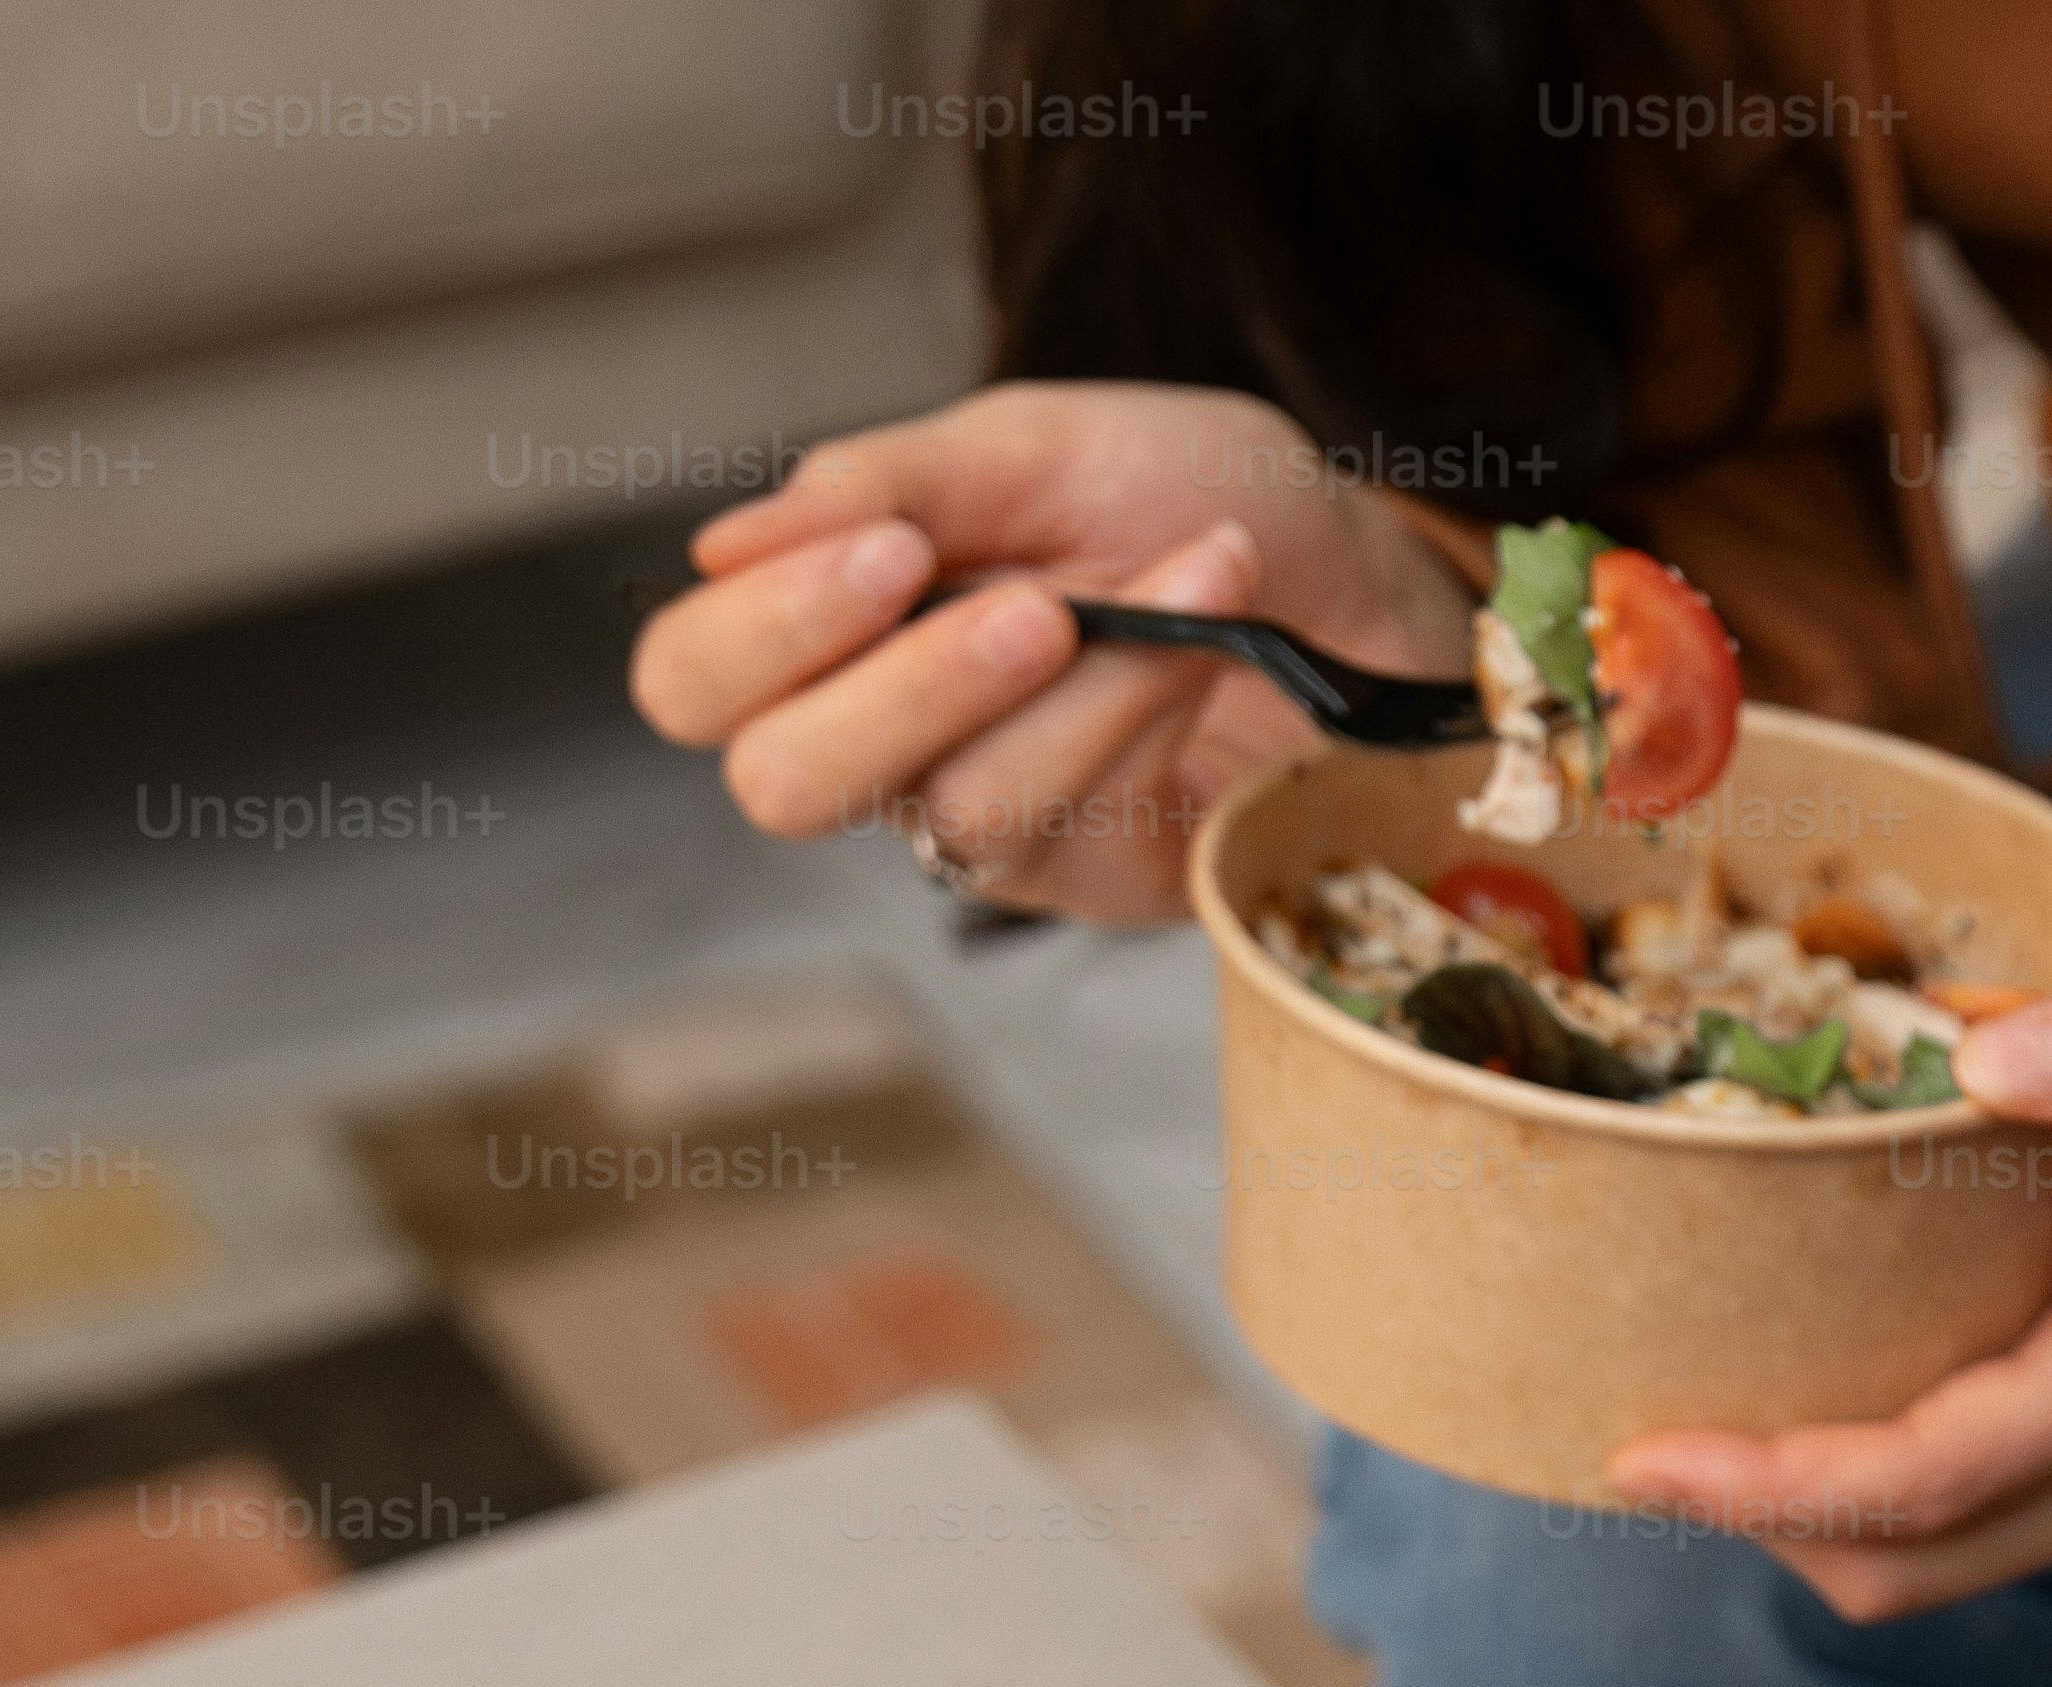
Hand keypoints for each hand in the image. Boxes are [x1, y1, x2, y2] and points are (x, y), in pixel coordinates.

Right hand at [636, 386, 1473, 926]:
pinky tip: (1205, 628)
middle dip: (896, 690)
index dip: (761, 630)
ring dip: (1077, 690)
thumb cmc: (1189, 495)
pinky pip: (1082, 826)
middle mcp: (891, 738)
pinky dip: (1147, 711)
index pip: (695, 679)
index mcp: (838, 623)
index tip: (886, 550)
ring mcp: (993, 818)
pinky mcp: (1101, 875)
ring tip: (1181, 581)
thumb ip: (885, 485)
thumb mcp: (1037, 446)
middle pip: (778, 780)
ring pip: (953, 806)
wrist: (1357, 568)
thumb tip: (722, 545)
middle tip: (1026, 605)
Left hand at [1610, 930, 2051, 1619]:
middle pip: (1911, 1562)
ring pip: (1933, 1563)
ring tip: (1690, 1426)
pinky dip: (1871, 1496)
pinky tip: (1806, 1406)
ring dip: (1807, 1516)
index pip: (1933, 1473)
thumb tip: (1977, 1055)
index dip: (1776, 1481)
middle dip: (1758, 1518)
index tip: (1638, 1453)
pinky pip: (1971, 1525)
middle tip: (1619, 1438)